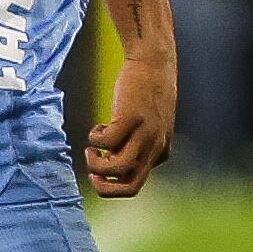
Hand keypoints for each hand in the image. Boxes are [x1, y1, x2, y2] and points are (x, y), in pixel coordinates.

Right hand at [83, 52, 175, 196]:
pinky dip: (95, 138)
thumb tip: (113, 162)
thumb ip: (138, 146)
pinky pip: (106, 143)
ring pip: (117, 169)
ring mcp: (146, 133)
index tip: (98, 171)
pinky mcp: (132, 118)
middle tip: (92, 169)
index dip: (110, 184)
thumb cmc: (147, 94)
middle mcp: (156, 147)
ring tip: (92, 148)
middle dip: (102, 187)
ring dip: (96, 164)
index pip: (134, 186)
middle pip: (129, 188)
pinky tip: (99, 126)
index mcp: (160, 152)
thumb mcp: (150, 126)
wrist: (154, 63)